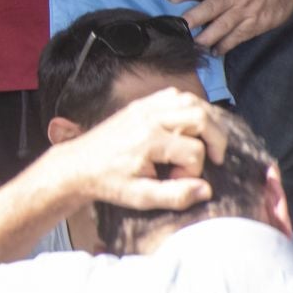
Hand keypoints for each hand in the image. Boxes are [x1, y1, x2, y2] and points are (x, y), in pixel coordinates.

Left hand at [46, 87, 220, 211]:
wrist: (77, 166)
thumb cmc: (107, 182)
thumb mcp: (140, 197)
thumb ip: (175, 195)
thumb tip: (206, 189)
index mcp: (148, 139)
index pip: (195, 150)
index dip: (194, 171)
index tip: (178, 179)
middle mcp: (148, 117)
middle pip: (200, 116)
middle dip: (215, 140)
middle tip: (214, 159)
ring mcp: (142, 107)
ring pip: (189, 100)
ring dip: (205, 120)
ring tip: (204, 143)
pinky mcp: (138, 105)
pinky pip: (172, 95)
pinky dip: (188, 108)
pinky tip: (187, 128)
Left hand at [169, 0, 292, 53]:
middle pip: (209, 10)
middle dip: (192, 20)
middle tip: (178, 28)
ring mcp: (244, 14)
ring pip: (222, 28)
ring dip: (206, 38)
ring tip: (193, 45)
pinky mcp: (255, 26)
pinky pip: (237, 38)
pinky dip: (225, 46)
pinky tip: (215, 52)